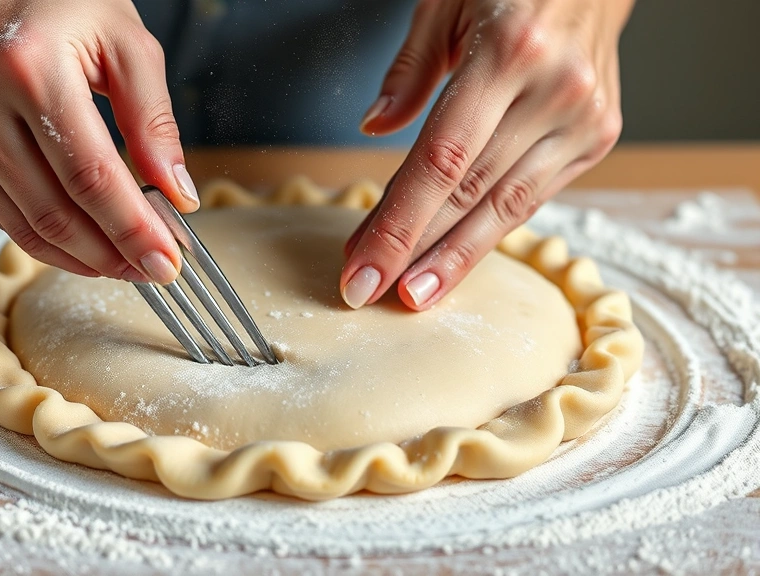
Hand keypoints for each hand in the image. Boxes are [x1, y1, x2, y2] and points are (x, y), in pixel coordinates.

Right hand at [0, 0, 198, 283]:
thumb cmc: (48, 2)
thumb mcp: (121, 39)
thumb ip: (153, 118)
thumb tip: (177, 192)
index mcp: (29, 69)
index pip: (90, 177)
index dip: (132, 229)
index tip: (166, 260)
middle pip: (55, 213)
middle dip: (111, 254)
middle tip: (151, 269)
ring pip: (24, 226)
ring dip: (80, 257)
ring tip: (122, 262)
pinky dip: (43, 237)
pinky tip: (80, 241)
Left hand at [341, 0, 632, 310]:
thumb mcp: (446, 2)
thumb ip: (410, 70)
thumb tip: (373, 128)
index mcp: (510, 50)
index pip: (440, 161)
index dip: (397, 223)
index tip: (361, 266)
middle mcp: (555, 90)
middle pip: (469, 193)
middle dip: (413, 251)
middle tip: (368, 289)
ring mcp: (584, 118)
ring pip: (506, 208)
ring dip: (453, 258)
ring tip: (411, 294)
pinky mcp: (598, 136)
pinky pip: (533, 197)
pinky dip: (491, 231)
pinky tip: (456, 257)